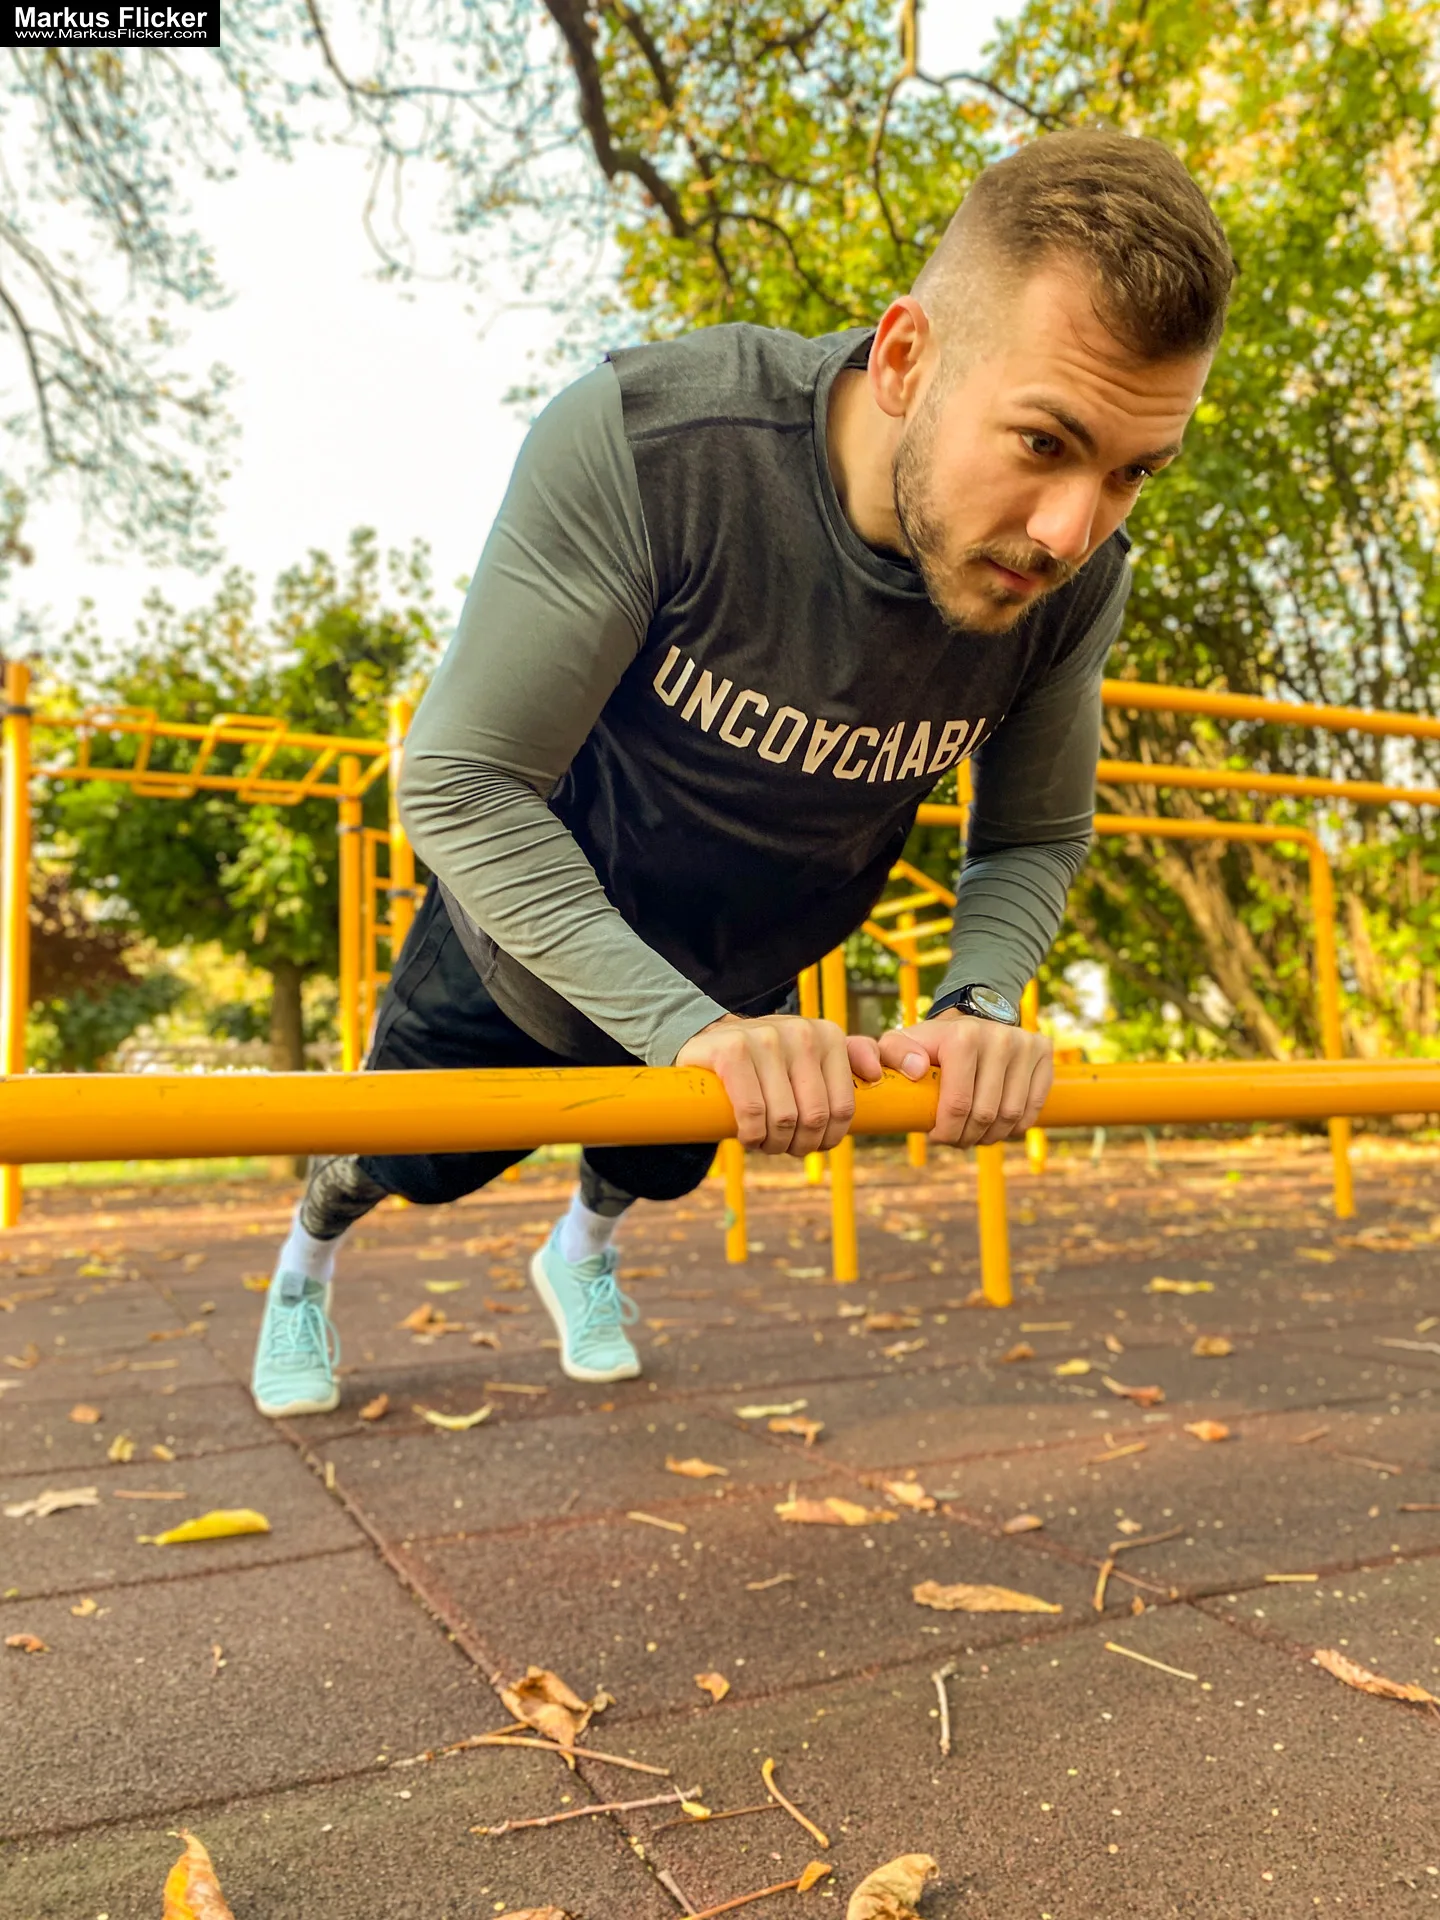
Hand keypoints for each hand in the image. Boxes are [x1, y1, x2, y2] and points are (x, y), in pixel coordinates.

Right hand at [674, 1013, 881, 1155]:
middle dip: (800, 1145)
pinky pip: (753, 1112)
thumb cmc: (768, 1060)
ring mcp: (766, 1038)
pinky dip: (752, 1135)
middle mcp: (801, 1032)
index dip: (828, 1138)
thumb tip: (876, 1076)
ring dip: (773, 1144)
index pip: (843, 1107)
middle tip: (783, 1146)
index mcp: (828, 1035)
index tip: (812, 1143)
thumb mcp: (813, 1053)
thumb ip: (854, 1056)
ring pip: (785, 1118)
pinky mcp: (732, 1051)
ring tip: (764, 1142)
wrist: (710, 1041)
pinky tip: (747, 1136)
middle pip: (815, 1117)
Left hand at [874, 1011, 1051, 1147]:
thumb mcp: (900, 1044)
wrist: (969, 1021)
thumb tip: (916, 1070)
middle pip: (986, 1115)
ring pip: (1012, 1116)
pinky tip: (997, 1126)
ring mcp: (1025, 1044)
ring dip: (991, 1136)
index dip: (946, 1132)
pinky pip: (1033, 1108)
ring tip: (974, 1135)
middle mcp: (1000, 1038)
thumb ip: (891, 1054)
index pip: (958, 1105)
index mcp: (963, 1037)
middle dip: (967, 1137)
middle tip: (955, 1139)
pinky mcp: (1044, 1053)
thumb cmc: (931, 1043)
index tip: (936, 1137)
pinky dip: (1015, 1127)